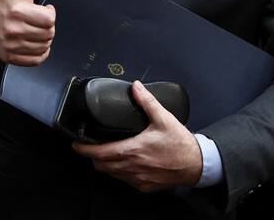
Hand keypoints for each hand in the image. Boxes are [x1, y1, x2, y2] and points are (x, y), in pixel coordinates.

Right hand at [0, 0, 54, 65]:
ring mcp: (12, 46)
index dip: (50, 13)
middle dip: (48, 27)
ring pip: (44, 47)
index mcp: (17, 11)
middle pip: (49, 34)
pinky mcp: (11, 58)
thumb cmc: (5, 4)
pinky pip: (37, 60)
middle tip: (39, 21)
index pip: (49, 19)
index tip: (44, 9)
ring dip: (44, 39)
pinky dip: (40, 53)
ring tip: (36, 30)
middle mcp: (13, 30)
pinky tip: (34, 42)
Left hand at [71, 81, 202, 191]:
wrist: (196, 164)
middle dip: (92, 157)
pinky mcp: (145, 186)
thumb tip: (136, 87)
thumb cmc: (180, 144)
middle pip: (101, 166)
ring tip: (105, 153)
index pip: (100, 153)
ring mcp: (138, 178)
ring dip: (106, 165)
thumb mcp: (163, 118)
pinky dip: (120, 172)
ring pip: (112, 174)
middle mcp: (133, 166)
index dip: (84, 149)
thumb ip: (147, 101)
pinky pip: (125, 181)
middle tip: (90, 147)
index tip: (76, 144)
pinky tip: (124, 163)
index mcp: (133, 150)